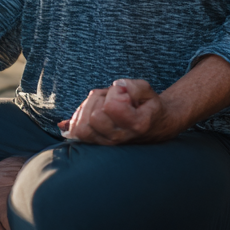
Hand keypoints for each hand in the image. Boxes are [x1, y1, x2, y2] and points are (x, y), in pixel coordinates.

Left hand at [56, 78, 183, 144]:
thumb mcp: (146, 90)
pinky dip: (75, 120)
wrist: (155, 124)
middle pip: (93, 117)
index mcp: (136, 124)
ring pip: (82, 127)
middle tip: (109, 97)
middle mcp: (120, 137)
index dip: (115, 93)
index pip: (111, 106)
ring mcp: (108, 143)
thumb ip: (132, 85)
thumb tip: (115, 86)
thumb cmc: (148, 104)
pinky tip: (82, 113)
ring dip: (86, 109)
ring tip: (100, 104)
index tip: (124, 92)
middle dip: (98, 100)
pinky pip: (76, 134)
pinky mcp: (97, 143)